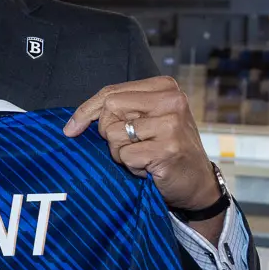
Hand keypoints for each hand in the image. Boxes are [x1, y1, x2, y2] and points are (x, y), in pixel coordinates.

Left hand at [63, 76, 222, 239]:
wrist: (197, 182)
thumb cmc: (166, 149)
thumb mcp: (147, 120)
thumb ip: (119, 111)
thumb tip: (74, 123)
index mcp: (165, 87)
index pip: (111, 93)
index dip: (86, 111)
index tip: (71, 128)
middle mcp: (172, 101)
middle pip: (109, 110)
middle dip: (109, 134)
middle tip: (131, 145)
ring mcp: (171, 124)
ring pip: (114, 135)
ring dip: (121, 153)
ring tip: (143, 156)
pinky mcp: (167, 149)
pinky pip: (126, 156)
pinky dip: (131, 166)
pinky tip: (149, 167)